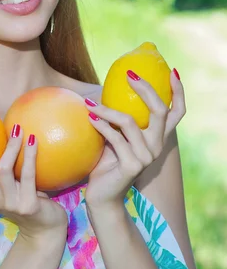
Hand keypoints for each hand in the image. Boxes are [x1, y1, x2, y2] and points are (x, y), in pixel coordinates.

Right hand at [0, 126, 67, 243]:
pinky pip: (28, 175)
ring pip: (3, 171)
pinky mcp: (29, 206)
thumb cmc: (23, 197)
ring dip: (10, 147)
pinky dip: (30, 154)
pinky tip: (33, 138)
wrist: (46, 226)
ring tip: (16, 128)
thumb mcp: (5, 184)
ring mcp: (10, 205)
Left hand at [84, 68, 184, 210]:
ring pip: (129, 122)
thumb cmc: (106, 164)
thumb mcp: (115, 137)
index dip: (178, 92)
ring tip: (89, 104)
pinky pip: (115, 138)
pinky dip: (101, 126)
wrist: (102, 197)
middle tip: (129, 75)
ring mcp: (146, 157)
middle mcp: (157, 146)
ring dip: (107, 109)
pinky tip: (89, 118)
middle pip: (160, 110)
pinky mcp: (132, 165)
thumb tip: (106, 88)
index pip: (176, 112)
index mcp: (157, 138)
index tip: (171, 71)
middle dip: (146, 89)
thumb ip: (119, 119)